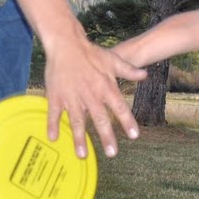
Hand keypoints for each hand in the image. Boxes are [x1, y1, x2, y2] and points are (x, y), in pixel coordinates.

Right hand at [42, 39, 145, 158]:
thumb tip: (145, 75)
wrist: (66, 43)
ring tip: (82, 155)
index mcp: (105, 87)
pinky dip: (53, 125)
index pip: (120, 107)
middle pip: (100, 119)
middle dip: (106, 137)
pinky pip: (54, 113)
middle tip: (112, 153)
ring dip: (79, 138)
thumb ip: (129, 70)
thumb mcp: (113, 60)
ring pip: (76, 121)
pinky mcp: (56, 95)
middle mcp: (90, 94)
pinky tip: (53, 138)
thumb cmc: (90, 52)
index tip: (134, 136)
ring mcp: (72, 96)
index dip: (127, 121)